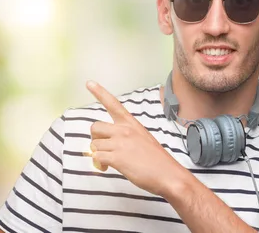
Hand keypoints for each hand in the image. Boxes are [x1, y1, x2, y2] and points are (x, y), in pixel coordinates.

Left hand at [86, 80, 188, 196]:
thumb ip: (126, 137)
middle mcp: (124, 130)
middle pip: (95, 127)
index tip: (89, 82)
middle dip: (95, 139)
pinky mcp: (117, 157)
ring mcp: (120, 143)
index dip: (99, 92)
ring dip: (98, 154)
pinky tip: (107, 167)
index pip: (113, 104)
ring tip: (108, 162)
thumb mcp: (143, 139)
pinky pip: (97, 157)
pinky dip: (99, 164)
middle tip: (103, 149)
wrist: (169, 175)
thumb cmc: (157, 160)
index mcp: (131, 124)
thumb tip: (109, 144)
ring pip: (94, 145)